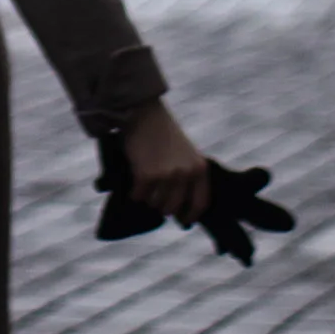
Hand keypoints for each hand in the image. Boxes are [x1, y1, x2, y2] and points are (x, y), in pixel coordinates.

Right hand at [121, 100, 210, 227]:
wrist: (143, 113)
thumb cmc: (163, 132)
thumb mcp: (186, 153)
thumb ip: (187, 176)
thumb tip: (179, 208)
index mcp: (199, 168)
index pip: (200, 203)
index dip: (190, 215)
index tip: (183, 220)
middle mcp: (186, 174)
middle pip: (173, 207)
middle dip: (162, 205)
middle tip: (155, 196)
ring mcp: (166, 176)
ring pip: (155, 204)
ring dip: (148, 198)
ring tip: (145, 184)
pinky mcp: (147, 175)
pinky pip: (139, 196)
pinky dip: (135, 192)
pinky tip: (134, 183)